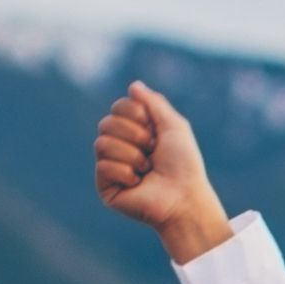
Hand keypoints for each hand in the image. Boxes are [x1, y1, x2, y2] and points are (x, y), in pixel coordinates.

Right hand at [90, 83, 233, 263]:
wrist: (184, 197)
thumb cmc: (184, 164)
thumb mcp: (174, 126)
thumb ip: (154, 103)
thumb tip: (133, 85)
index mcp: (136, 131)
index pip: (118, 107)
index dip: (135, 114)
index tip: (154, 129)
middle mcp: (121, 146)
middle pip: (106, 123)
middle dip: (133, 135)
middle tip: (152, 150)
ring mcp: (111, 166)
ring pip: (101, 143)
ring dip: (131, 155)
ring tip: (146, 168)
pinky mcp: (105, 186)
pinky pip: (102, 166)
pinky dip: (124, 172)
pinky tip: (137, 183)